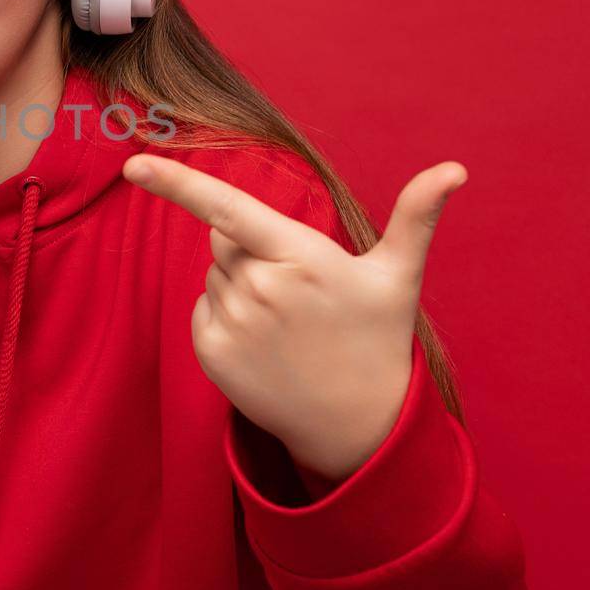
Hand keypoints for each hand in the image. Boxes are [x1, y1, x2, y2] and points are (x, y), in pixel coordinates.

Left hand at [123, 154, 466, 481]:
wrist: (357, 425)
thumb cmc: (378, 339)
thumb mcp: (397, 276)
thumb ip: (416, 216)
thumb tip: (455, 167)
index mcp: (301, 256)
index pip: (228, 209)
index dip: (176, 182)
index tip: (134, 164)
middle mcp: (260, 287)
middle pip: (223, 237)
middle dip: (251, 248)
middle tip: (298, 287)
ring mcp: (232, 322)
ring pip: (214, 272)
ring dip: (240, 284)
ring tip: (286, 320)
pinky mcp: (211, 352)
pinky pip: (202, 307)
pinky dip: (224, 314)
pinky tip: (264, 341)